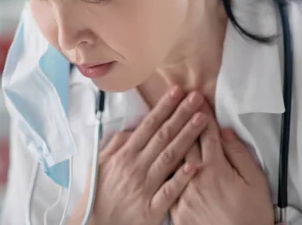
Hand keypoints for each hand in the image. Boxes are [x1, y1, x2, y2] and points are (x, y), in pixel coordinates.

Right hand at [68, 88, 208, 224]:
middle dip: (181, 115)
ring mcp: (145, 187)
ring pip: (169, 157)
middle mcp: (136, 167)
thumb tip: (134, 127)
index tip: (177, 91)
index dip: (164, 107)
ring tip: (202, 120)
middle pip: (163, 136)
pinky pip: (168, 192)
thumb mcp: (101, 162)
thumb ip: (118, 143)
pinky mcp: (151, 209)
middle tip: (197, 98)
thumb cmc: (99, 193)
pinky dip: (181, 179)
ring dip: (187, 137)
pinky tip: (195, 166)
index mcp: (125, 155)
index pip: (148, 125)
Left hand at [171, 102, 273, 224]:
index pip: (207, 133)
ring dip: (168, 135)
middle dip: (183, 115)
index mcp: (216, 168)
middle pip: (185, 139)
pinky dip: (160, 163)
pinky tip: (155, 152)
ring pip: (171, 157)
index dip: (202, 114)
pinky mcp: (175, 207)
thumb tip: (225, 132)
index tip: (197, 98)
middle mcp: (195, 176)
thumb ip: (240, 155)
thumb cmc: (252, 216)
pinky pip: (164, 180)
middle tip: (180, 97)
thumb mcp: (256, 183)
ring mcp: (182, 191)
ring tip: (164, 118)